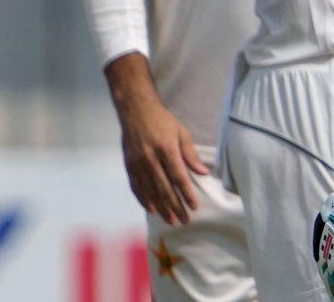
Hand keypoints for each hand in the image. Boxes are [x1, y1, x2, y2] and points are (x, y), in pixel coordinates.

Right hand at [116, 93, 206, 225]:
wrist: (136, 112)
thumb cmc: (163, 122)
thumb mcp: (182, 133)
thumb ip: (191, 154)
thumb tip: (204, 173)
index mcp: (166, 150)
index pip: (178, 177)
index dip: (186, 193)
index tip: (194, 206)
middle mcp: (150, 160)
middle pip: (164, 188)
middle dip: (175, 206)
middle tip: (184, 220)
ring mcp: (137, 164)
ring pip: (150, 191)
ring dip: (161, 208)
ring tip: (170, 220)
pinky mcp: (128, 166)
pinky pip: (136, 187)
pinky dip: (143, 200)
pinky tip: (151, 209)